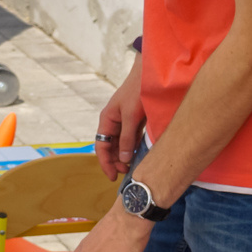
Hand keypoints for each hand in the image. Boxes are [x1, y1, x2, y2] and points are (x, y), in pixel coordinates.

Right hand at [94, 60, 146, 179]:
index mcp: (107, 120)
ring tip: (132, 167)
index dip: (105, 163)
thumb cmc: (137, 91)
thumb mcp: (131, 116)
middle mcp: (113, 122)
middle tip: (126, 173)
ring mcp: (124, 122)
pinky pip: (131, 138)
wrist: (149, 75)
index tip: (112, 176)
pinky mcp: (135, 121)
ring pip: (121, 144)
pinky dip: (133, 148)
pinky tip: (139, 155)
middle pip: (110, 147)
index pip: (101, 146)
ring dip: (124, 156)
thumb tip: (124, 159)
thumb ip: (127, 138)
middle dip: (116, 161)